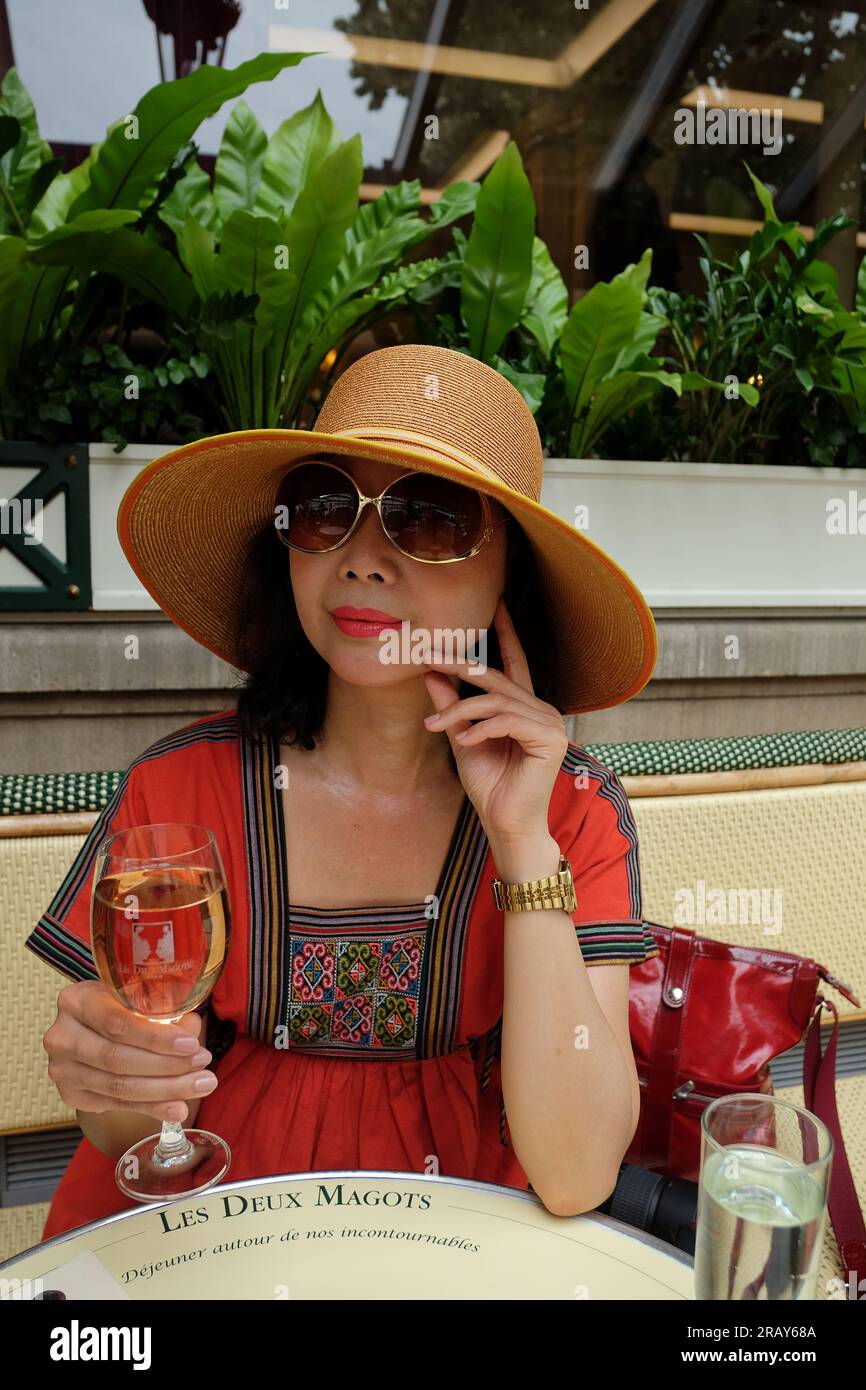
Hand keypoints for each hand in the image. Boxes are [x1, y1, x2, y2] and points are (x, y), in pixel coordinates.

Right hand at [43, 980, 216, 1123]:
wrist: (91, 1028)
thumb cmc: (119, 1007)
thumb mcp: (136, 997)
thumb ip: (164, 1011)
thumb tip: (191, 1029)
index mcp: (76, 1001)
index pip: (117, 1023)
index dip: (155, 1037)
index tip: (190, 1045)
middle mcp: (62, 1036)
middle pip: (118, 1058)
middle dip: (167, 1066)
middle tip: (202, 1066)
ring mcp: (63, 1069)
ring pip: (118, 1086)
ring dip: (165, 1090)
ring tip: (199, 1085)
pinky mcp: (72, 1095)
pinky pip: (116, 1104)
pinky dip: (151, 1107)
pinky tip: (176, 1107)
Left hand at [421, 595, 568, 845]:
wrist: (506, 824)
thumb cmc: (490, 786)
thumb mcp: (462, 739)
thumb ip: (450, 706)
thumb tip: (430, 672)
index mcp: (522, 707)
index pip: (513, 662)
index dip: (506, 632)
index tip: (497, 603)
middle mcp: (539, 709)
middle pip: (497, 676)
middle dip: (460, 664)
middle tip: (427, 655)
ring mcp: (549, 722)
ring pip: (497, 699)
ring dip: (460, 709)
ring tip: (435, 727)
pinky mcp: (549, 739)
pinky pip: (507, 720)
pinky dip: (480, 729)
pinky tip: (464, 742)